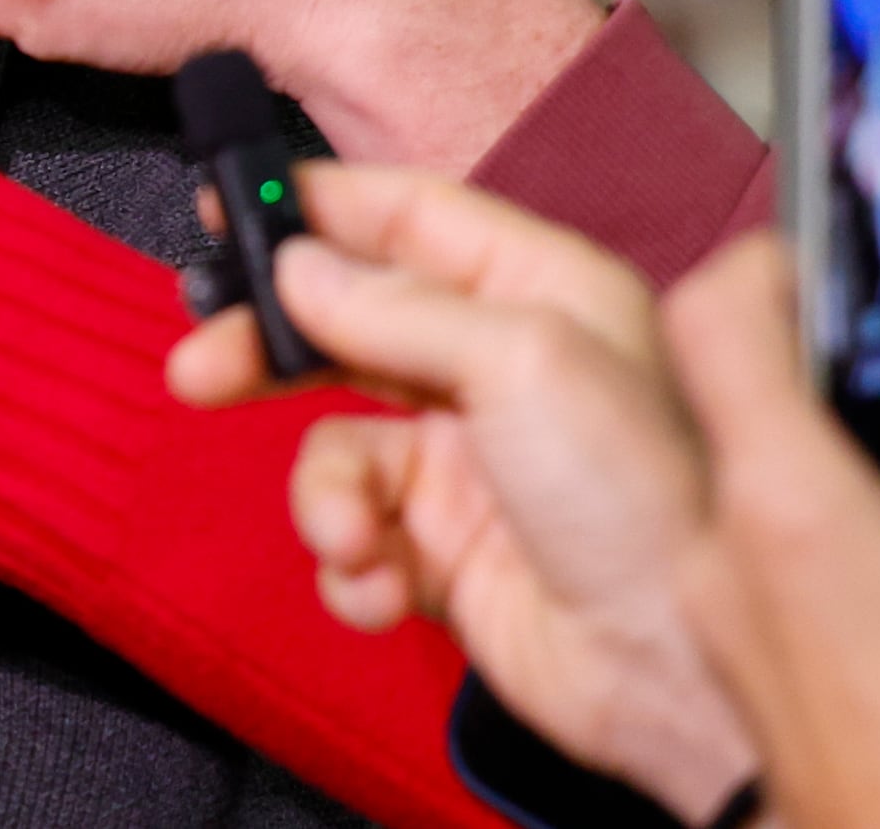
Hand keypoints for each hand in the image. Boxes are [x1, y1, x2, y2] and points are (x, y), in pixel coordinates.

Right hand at [163, 162, 756, 822]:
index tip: (223, 207)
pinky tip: (383, 585)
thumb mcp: (526, 362)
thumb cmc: (649, 503)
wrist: (679, 674)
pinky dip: (353, 564)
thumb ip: (398, 307)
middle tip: (200, 364)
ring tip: (350, 533)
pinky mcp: (446, 551)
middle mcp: (501, 366)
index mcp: (540, 292)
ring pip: (337, 445)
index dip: (314, 206)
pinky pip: (355, 537)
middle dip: (270, 349)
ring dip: (325, 494)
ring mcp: (470, 462)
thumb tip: (300, 268)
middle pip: (348, 324)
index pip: (407, 216)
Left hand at [661, 235, 879, 828]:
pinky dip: (816, 534)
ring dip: (823, 461)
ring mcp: (717, 607)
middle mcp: (724, 543)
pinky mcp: (738, 659)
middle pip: (728, 396)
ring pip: (748, 481)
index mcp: (789, 501)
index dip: (761, 268)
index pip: (712, 318)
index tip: (824, 266)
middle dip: (815, 375)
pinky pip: (759, 555)